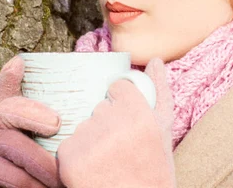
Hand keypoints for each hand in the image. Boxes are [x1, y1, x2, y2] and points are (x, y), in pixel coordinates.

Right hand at [0, 56, 62, 187]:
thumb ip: (74, 127)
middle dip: (31, 111)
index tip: (20, 63)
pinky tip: (42, 187)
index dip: (11, 77)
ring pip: (7, 141)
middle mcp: (3, 129)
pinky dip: (25, 181)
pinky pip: (1, 171)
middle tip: (55, 123)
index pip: (11, 91)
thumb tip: (109, 102)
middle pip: (7, 108)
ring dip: (37, 160)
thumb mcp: (68, 147)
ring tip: (59, 176)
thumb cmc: (61, 172)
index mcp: (24, 120)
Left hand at [57, 58, 174, 187]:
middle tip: (120, 151)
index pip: (117, 87)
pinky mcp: (69, 160)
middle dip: (106, 124)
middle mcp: (113, 126)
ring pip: (82, 125)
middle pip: (99, 107)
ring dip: (90, 140)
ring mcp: (89, 142)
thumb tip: (155, 60)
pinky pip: (67, 144)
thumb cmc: (154, 171)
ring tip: (107, 163)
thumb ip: (160, 91)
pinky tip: (92, 173)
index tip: (127, 126)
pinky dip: (76, 157)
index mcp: (140, 115)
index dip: (121, 104)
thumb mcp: (164, 132)